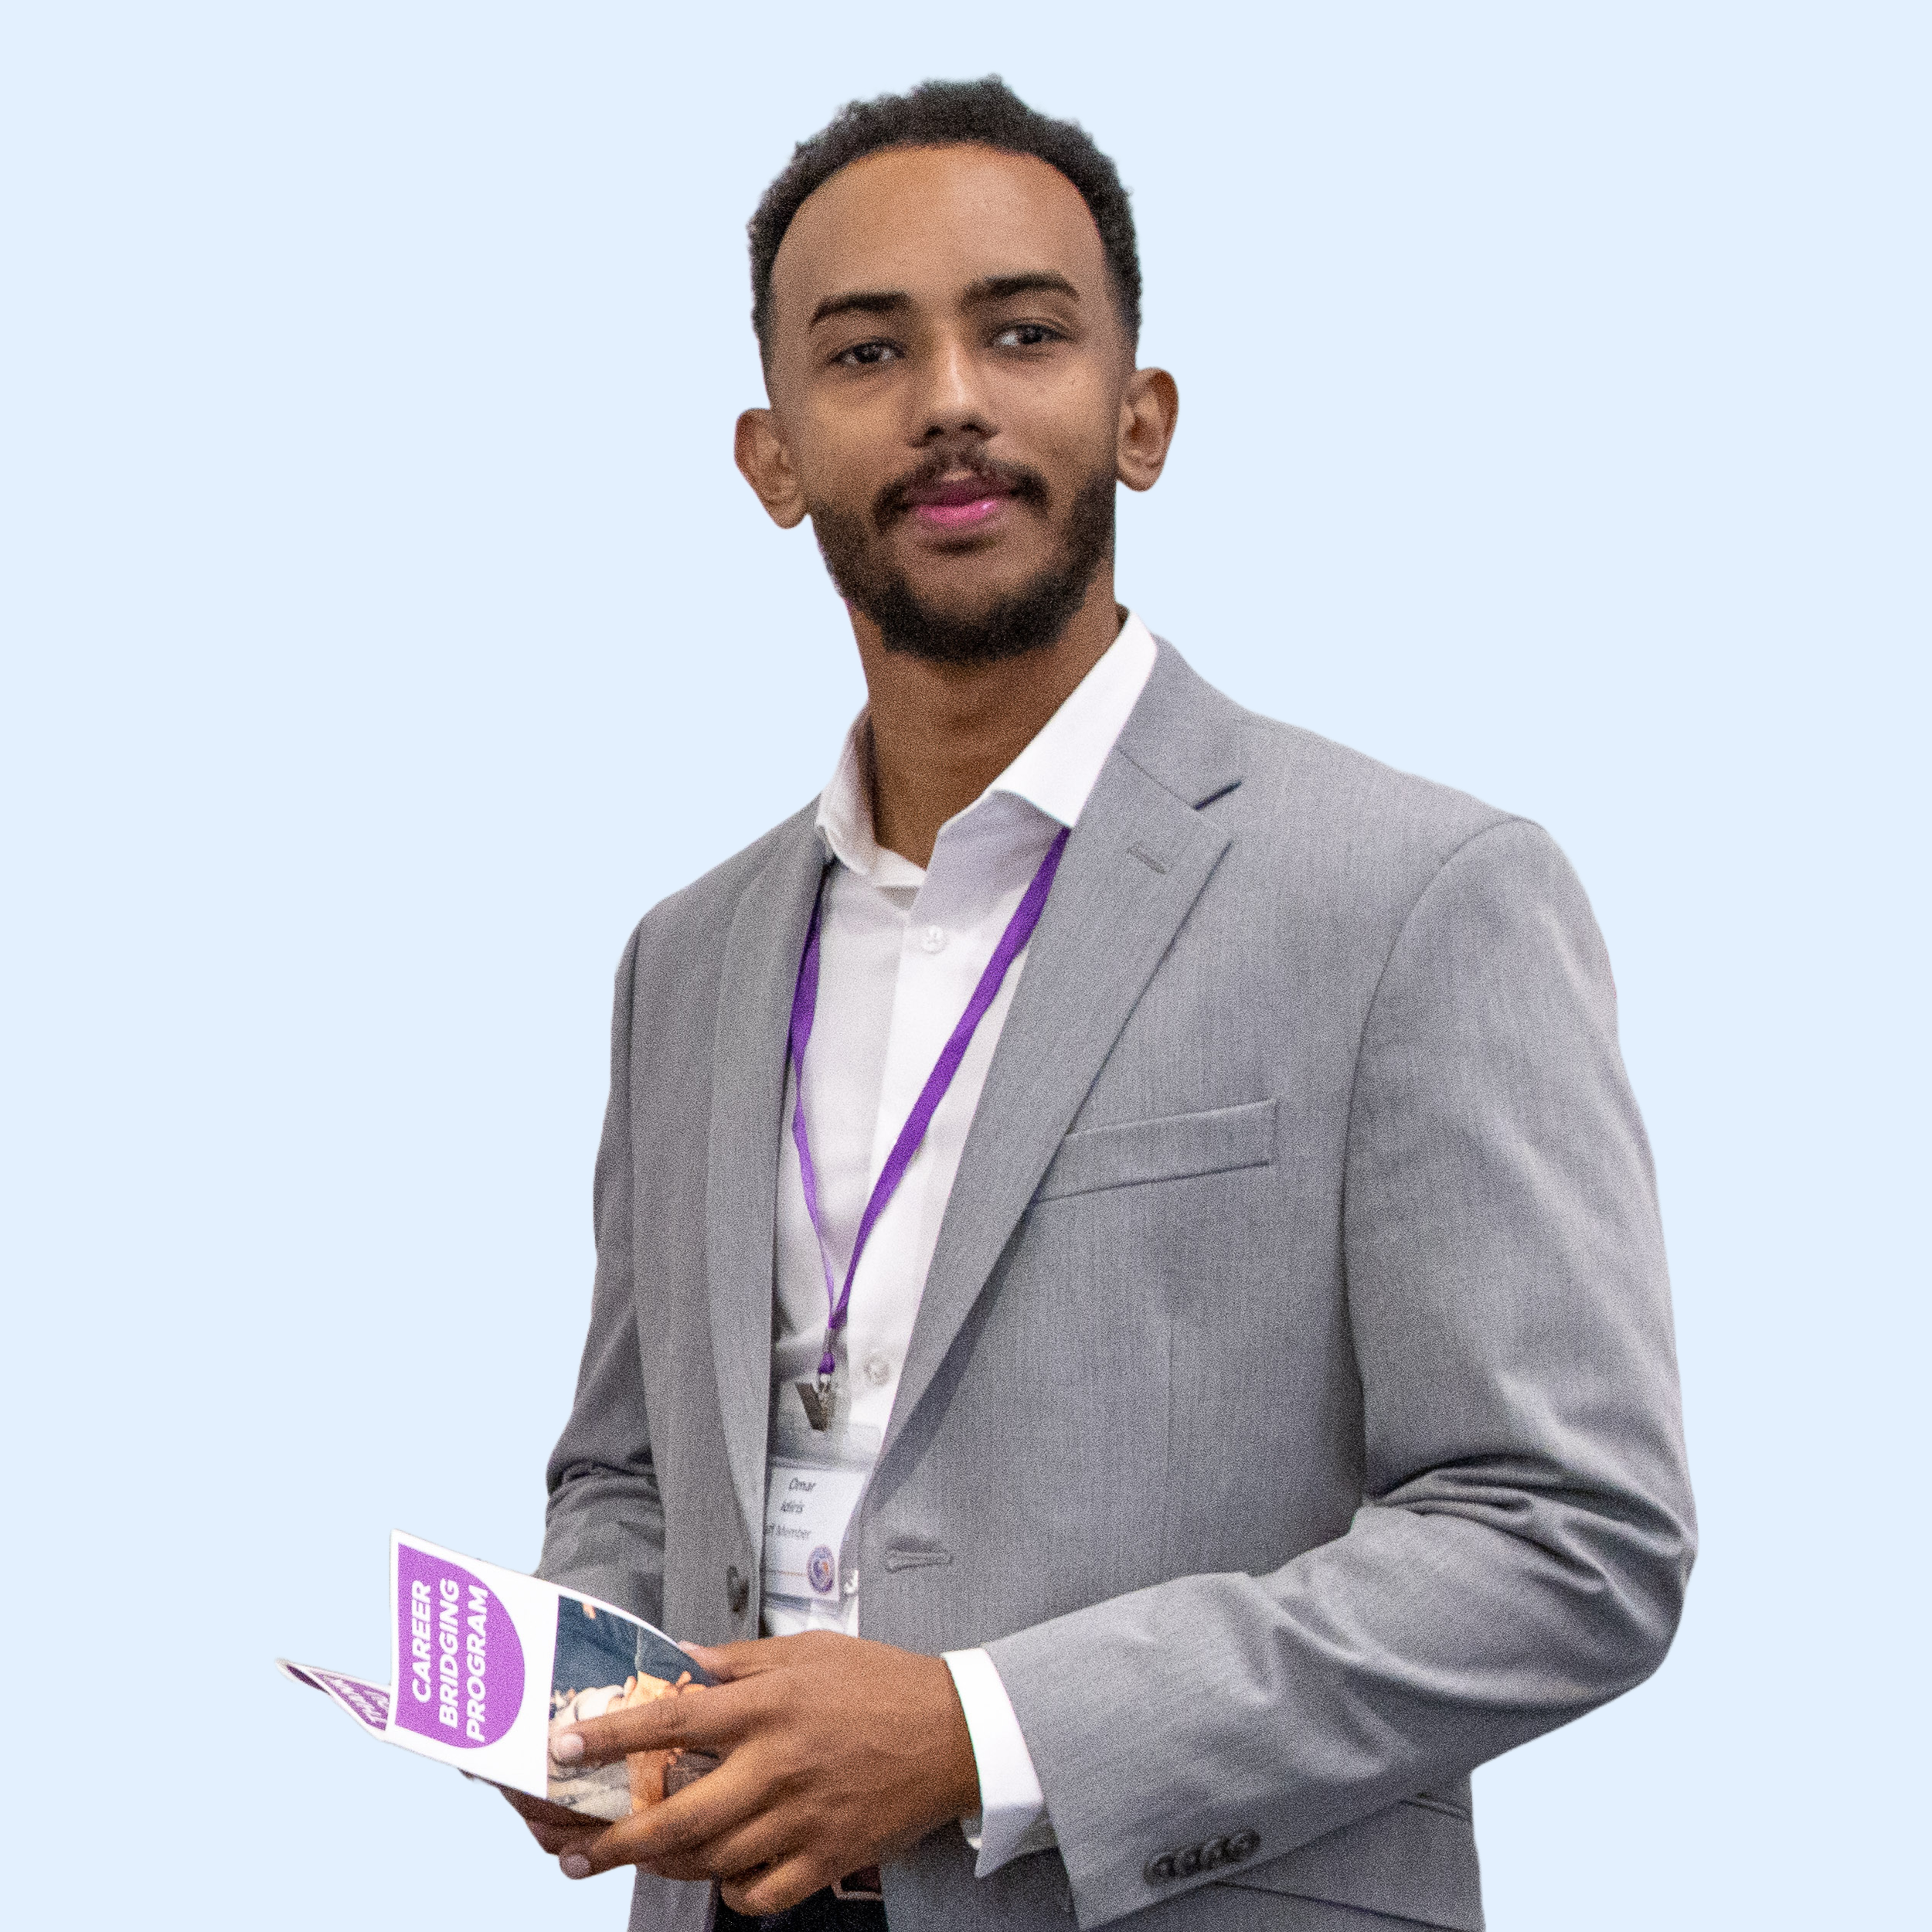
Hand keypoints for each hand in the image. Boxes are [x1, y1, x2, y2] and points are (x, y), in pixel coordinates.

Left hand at [533, 1631, 980, 1912]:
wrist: (955, 1731)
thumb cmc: (880, 1683)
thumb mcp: (807, 1652)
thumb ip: (740, 1662)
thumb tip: (682, 1664)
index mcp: (770, 1706)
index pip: (674, 1720)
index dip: (612, 1736)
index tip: (564, 1748)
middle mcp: (778, 1765)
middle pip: (679, 1817)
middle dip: (616, 1842)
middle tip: (577, 1850)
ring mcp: (802, 1818)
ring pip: (711, 1860)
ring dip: (662, 1866)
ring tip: (632, 1862)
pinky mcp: (828, 1857)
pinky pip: (760, 1894)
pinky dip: (730, 1890)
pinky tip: (719, 1873)